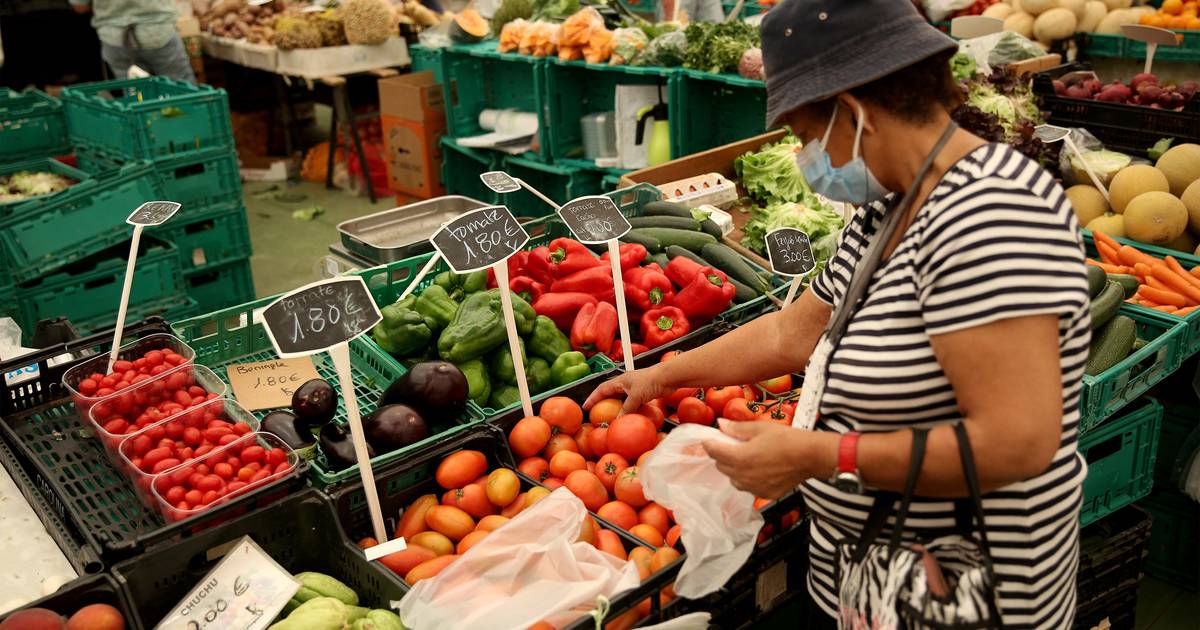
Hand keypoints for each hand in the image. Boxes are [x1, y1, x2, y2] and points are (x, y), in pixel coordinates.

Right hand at [582, 365, 673, 412]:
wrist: (668, 377)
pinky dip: (629, 410)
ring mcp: (635, 389)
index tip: (586, 406)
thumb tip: (618, 421)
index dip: (592, 397)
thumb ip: (627, 408)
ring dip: (617, 408)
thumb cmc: (651, 380)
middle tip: (597, 414)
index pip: (601, 389)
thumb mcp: (636, 395)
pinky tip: (629, 417)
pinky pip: (633, 404)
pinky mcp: (644, 393)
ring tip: (611, 418)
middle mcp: (626, 384)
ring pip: (622, 400)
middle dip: (603, 403)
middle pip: (610, 394)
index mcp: (620, 380)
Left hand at [703, 420, 825, 498]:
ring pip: (733, 479)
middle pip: (721, 466)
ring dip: (734, 469)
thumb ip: (737, 428)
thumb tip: (721, 424)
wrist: (810, 456)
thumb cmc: (787, 439)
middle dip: (722, 455)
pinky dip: (748, 479)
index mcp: (740, 457)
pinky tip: (759, 470)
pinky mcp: (765, 494)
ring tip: (746, 458)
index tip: (708, 440)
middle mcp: (744, 476)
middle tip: (730, 446)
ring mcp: (754, 487)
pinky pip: (748, 487)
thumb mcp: (760, 428)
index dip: (709, 444)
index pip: (714, 452)